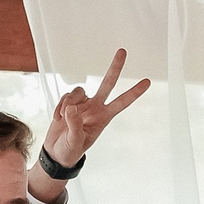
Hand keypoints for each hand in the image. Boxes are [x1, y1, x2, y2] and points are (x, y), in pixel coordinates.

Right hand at [34, 49, 150, 196]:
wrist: (56, 152)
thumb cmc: (70, 150)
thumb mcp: (75, 142)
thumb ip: (74, 125)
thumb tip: (71, 107)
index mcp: (103, 118)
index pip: (122, 103)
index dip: (134, 92)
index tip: (147, 82)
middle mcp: (95, 107)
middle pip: (107, 83)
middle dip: (115, 67)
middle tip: (123, 51)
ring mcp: (82, 104)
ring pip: (78, 91)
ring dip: (67, 102)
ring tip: (61, 118)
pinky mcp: (69, 103)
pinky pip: (66, 96)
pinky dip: (59, 106)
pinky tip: (57, 118)